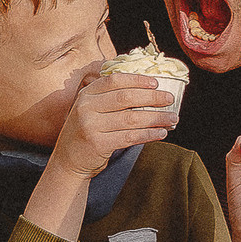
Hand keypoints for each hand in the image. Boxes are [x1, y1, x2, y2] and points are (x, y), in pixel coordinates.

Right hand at [51, 70, 175, 179]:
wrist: (68, 160)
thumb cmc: (87, 132)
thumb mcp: (91, 110)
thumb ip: (110, 99)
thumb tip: (148, 91)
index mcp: (86, 94)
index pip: (114, 80)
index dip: (137, 80)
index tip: (156, 82)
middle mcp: (86, 107)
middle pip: (125, 97)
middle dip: (152, 97)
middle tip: (169, 99)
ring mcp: (91, 126)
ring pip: (131, 118)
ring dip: (156, 117)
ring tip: (172, 118)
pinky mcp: (98, 144)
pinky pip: (129, 137)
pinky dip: (148, 134)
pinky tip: (161, 133)